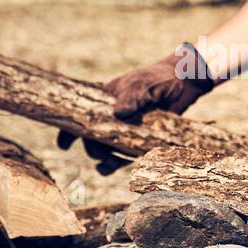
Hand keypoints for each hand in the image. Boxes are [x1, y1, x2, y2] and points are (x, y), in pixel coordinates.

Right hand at [58, 43, 217, 173]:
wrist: (184, 83)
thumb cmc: (159, 78)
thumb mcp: (143, 84)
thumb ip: (132, 97)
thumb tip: (118, 113)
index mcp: (104, 100)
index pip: (79, 115)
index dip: (68, 131)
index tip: (64, 146)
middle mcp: (111, 116)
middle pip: (92, 138)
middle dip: (94, 149)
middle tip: (102, 156)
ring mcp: (125, 129)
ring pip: (107, 149)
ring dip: (105, 160)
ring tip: (109, 166)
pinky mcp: (140, 139)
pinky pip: (124, 155)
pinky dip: (119, 163)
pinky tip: (119, 169)